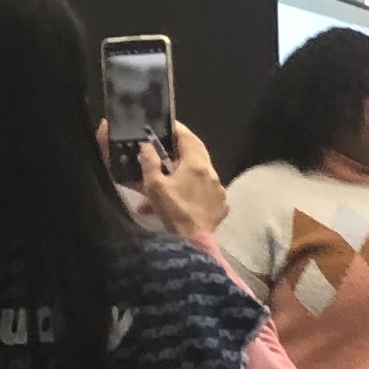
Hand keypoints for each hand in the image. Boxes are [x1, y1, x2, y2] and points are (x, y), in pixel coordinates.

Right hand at [129, 122, 231, 238]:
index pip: (188, 138)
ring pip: (201, 174)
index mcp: (197, 165)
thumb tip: (147, 147)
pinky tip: (185, 197)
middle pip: (198, 153)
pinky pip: (207, 191)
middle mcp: (212, 173)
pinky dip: (195, 190)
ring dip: (186, 173)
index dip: (177, 130)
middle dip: (182, 149)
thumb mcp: (154, 186)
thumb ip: (149, 163)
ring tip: (170, 179)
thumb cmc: (173, 211)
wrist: (194, 242)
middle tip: (169, 147)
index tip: (168, 126)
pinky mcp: (221, 205)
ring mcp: (219, 190)